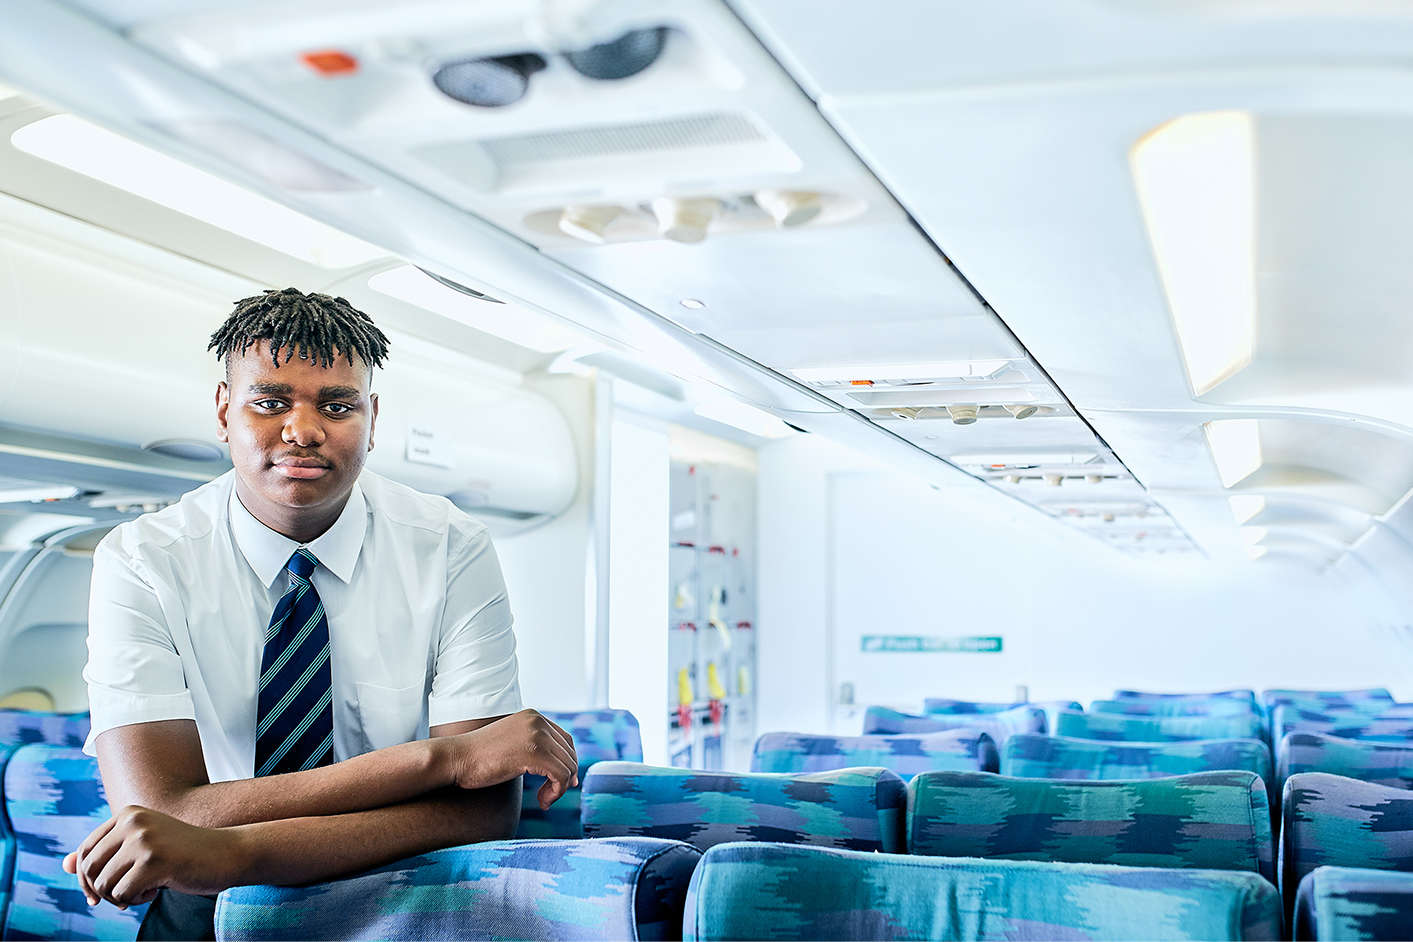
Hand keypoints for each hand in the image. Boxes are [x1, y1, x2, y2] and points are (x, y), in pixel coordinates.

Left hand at [62, 806, 250, 908]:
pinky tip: (157, 890)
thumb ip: (106, 854)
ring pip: (104, 884)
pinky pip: (123, 894)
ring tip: (144, 890)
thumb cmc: (183, 853)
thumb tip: (65, 865)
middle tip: (122, 898)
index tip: (99, 895)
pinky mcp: (155, 860)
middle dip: (100, 891)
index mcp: (128, 812)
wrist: (227, 853)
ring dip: (120, 897)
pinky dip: (136, 900)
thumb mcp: (141, 848)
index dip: (86, 879)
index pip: (85, 851)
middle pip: (88, 869)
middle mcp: (133, 820)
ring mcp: (144, 839)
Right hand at [440, 709, 578, 809]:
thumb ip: (533, 748)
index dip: (568, 762)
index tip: (565, 782)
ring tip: (544, 800)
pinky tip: (542, 802)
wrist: (455, 759)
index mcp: (533, 717)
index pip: (565, 739)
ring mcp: (537, 735)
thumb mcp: (511, 744)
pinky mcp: (534, 752)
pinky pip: (560, 776)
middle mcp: (538, 721)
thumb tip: (563, 768)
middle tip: (551, 796)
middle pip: (569, 753)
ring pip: (567, 766)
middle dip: (565, 777)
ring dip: (559, 788)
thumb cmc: (478, 759)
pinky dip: (555, 793)